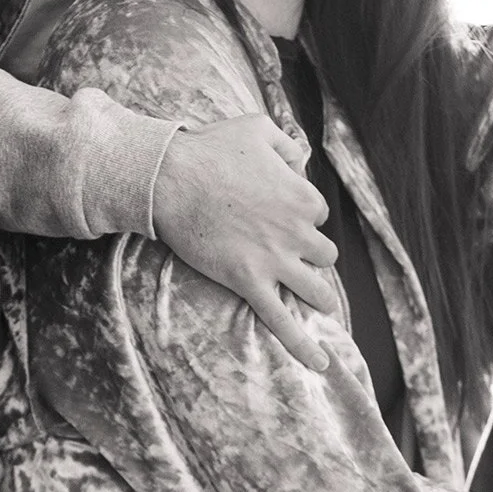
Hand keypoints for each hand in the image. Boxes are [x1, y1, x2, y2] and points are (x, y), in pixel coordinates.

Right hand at [152, 114, 339, 370]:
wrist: (168, 179)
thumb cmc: (209, 148)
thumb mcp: (256, 127)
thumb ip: (286, 142)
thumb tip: (300, 161)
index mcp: (303, 196)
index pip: (318, 215)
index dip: (299, 214)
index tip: (276, 212)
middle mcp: (298, 232)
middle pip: (324, 253)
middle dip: (308, 252)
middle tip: (285, 250)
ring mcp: (275, 261)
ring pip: (317, 289)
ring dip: (318, 294)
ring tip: (315, 300)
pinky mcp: (250, 282)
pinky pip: (283, 320)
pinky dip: (303, 346)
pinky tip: (320, 364)